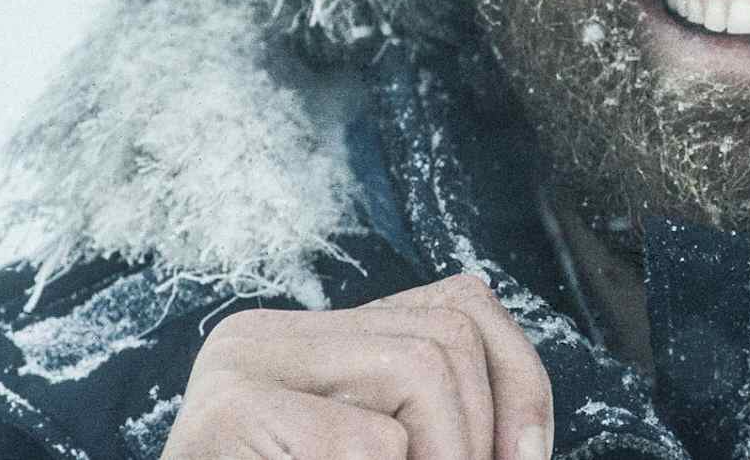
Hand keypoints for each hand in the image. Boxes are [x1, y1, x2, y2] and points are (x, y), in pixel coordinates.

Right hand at [160, 274, 553, 458]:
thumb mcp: (383, 453)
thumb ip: (434, 420)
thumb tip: (526, 443)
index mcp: (307, 340)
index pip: (460, 306)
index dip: (520, 383)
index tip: (524, 459)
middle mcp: (263, 336)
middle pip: (447, 338)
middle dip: (482, 435)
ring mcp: (237, 369)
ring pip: (422, 372)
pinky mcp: (223, 418)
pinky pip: (367, 447)